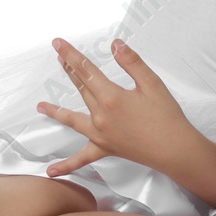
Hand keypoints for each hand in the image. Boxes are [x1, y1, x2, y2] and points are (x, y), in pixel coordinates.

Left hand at [37, 37, 202, 176]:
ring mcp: (100, 134)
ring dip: (56, 110)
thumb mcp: (153, 83)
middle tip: (58, 56)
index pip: (86, 70)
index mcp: (111, 97)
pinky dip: (66, 165)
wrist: (174, 148)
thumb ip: (132, 63)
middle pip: (80, 87)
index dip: (71, 55)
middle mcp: (100, 115)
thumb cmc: (167, 117)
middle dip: (68, 70)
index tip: (58, 44)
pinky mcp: (105, 148)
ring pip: (72, 119)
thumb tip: (115, 45)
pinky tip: (51, 171)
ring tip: (41, 106)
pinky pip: (82, 158)